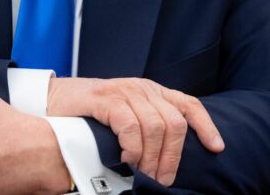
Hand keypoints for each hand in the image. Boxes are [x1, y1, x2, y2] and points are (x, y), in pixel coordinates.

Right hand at [47, 77, 223, 186]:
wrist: (53, 100)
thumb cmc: (91, 113)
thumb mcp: (126, 114)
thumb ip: (146, 126)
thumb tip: (166, 159)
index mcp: (152, 92)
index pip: (188, 105)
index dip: (206, 126)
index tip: (216, 147)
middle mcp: (142, 88)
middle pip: (174, 123)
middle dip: (172, 157)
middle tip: (161, 180)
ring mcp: (124, 91)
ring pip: (155, 127)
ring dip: (151, 157)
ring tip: (142, 173)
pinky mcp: (105, 98)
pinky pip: (130, 124)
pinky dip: (132, 146)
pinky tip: (127, 158)